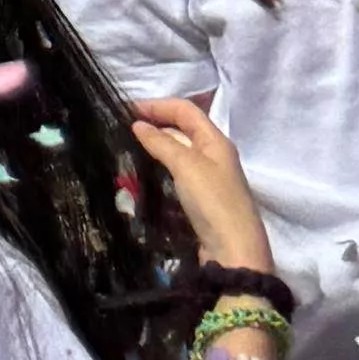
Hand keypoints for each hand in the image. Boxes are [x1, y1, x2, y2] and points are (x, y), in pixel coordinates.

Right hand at [128, 99, 270, 277]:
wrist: (235, 254)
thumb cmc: (213, 202)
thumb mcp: (186, 166)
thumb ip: (161, 142)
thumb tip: (138, 124)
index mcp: (216, 141)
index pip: (184, 109)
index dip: (156, 105)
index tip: (126, 110)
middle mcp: (215, 157)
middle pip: (182, 131)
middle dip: (154, 128)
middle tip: (124, 133)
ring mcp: (210, 181)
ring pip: (178, 157)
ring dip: (155, 154)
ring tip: (129, 157)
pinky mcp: (203, 204)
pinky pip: (177, 180)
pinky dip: (161, 177)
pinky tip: (145, 183)